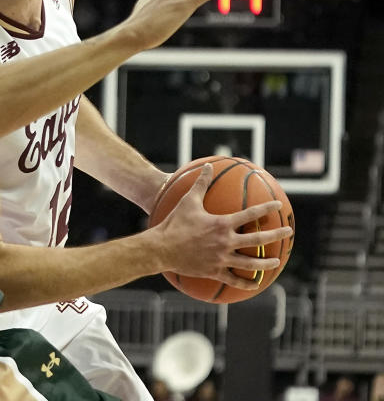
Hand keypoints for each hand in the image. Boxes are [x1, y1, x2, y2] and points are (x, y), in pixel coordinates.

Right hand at [155, 164, 293, 289]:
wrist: (162, 248)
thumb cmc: (174, 223)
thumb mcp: (188, 200)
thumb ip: (201, 183)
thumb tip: (208, 166)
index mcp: (222, 224)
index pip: (251, 214)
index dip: (266, 208)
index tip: (278, 205)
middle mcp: (226, 242)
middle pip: (258, 240)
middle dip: (276, 235)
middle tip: (288, 232)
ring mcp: (222, 258)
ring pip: (251, 263)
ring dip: (266, 263)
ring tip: (277, 261)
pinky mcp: (214, 271)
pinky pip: (234, 279)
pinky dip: (246, 283)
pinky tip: (255, 284)